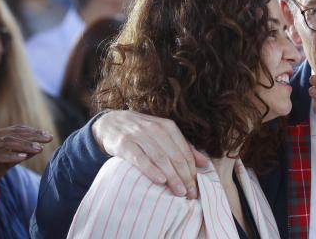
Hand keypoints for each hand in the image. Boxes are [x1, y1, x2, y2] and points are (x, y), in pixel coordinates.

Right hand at [0, 125, 52, 182]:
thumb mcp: (4, 163)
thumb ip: (18, 155)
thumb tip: (38, 148)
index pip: (16, 130)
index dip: (33, 131)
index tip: (48, 135)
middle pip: (13, 133)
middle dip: (33, 135)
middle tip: (49, 138)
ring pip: (6, 141)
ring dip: (24, 144)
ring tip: (39, 148)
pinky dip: (10, 156)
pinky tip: (23, 158)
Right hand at [92, 111, 207, 198]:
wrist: (111, 123)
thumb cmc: (142, 132)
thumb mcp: (163, 134)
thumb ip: (184, 147)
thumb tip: (204, 163)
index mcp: (168, 127)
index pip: (185, 152)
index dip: (192, 171)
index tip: (197, 188)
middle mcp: (156, 129)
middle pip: (175, 157)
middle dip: (185, 177)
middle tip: (190, 194)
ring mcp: (140, 136)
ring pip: (161, 159)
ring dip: (172, 177)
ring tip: (180, 192)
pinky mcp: (125, 144)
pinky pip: (140, 159)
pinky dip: (151, 170)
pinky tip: (160, 181)